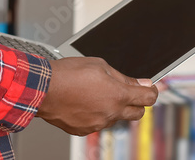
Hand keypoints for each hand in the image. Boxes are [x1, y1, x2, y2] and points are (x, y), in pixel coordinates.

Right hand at [35, 57, 158, 135]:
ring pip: (115, 118)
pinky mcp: (85, 130)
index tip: (149, 88)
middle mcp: (111, 113)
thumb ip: (123, 78)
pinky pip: (98, 123)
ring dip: (112, 107)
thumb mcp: (99, 65)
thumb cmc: (68, 74)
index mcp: (117, 95)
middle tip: (126, 92)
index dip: (152, 91)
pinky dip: (96, 114)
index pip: (148, 98)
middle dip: (136, 103)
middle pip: (137, 113)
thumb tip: (141, 84)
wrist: (42, 89)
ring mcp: (98, 124)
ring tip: (95, 93)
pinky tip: (84, 102)